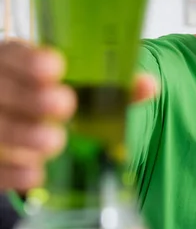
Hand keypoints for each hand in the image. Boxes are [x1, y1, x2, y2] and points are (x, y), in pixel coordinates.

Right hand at [0, 42, 157, 191]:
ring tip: (55, 142)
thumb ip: (111, 84)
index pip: (13, 54)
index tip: (56, 67)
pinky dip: (12, 171)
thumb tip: (149, 85)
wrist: (34, 125)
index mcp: (15, 62)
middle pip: (1, 90)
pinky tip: (36, 173)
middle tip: (65, 105)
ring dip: (24, 135)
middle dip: (31, 98)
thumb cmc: (58, 98)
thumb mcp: (79, 84)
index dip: (30, 60)